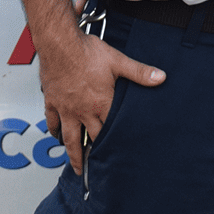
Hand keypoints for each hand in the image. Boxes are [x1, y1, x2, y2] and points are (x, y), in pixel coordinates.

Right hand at [38, 31, 164, 173]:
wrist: (58, 43)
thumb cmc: (86, 51)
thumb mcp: (118, 61)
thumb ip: (140, 72)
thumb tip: (160, 78)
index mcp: (101, 103)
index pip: (111, 130)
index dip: (117, 144)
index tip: (122, 156)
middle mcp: (83, 111)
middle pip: (91, 139)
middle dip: (96, 155)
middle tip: (99, 170)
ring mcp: (66, 109)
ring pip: (69, 137)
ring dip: (74, 154)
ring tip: (77, 166)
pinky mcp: (52, 102)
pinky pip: (52, 122)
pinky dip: (55, 132)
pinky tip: (57, 136)